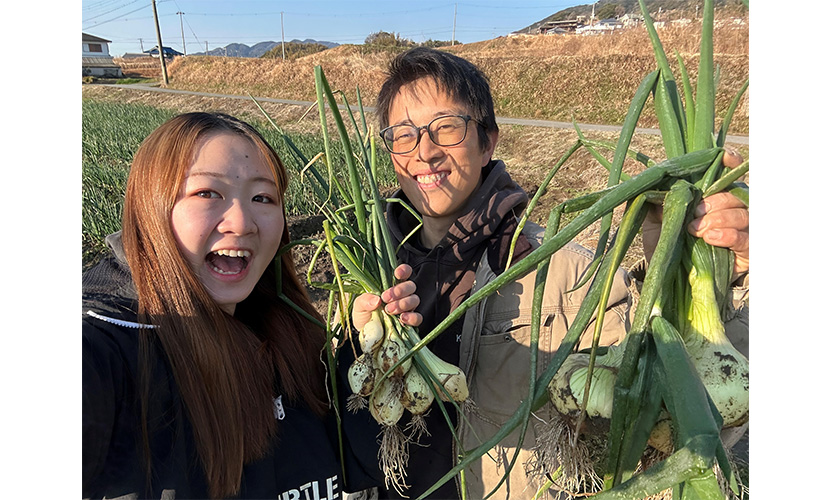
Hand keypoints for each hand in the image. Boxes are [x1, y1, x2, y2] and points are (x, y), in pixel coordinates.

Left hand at [351, 264, 421, 330]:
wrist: (365, 334)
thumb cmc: (364, 315)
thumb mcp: (359, 306)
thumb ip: (365, 300)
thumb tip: (376, 300)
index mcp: (391, 285)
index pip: (404, 272)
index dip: (404, 270)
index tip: (397, 274)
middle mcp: (402, 295)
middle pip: (410, 286)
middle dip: (399, 290)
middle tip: (386, 298)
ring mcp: (408, 308)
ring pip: (415, 299)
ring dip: (403, 303)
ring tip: (389, 310)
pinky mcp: (410, 322)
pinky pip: (418, 317)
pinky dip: (412, 317)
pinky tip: (402, 318)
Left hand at [642, 148, 747, 275]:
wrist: (668, 280)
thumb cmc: (665, 245)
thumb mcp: (653, 221)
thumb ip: (655, 202)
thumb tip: (655, 186)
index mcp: (711, 197)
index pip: (729, 173)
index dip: (732, 162)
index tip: (726, 159)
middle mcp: (731, 210)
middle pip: (735, 195)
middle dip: (714, 203)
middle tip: (694, 216)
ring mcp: (742, 230)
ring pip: (743, 214)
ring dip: (719, 219)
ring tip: (697, 231)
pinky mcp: (747, 252)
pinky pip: (746, 239)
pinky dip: (728, 236)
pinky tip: (711, 238)